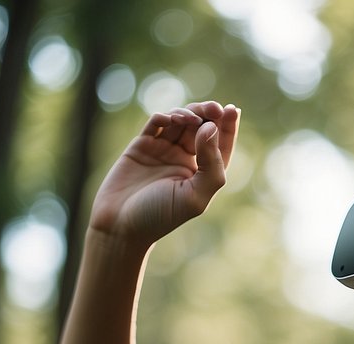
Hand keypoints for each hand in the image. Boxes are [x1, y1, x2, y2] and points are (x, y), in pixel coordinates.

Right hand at [88, 101, 239, 248]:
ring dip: (188, 113)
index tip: (232, 110)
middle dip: (208, 114)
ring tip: (191, 117)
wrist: (120, 224)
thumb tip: (210, 127)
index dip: (228, 125)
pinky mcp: (142, 145)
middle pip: (201, 127)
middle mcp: (185, 159)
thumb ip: (211, 164)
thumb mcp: (195, 196)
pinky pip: (156, 123)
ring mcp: (163, 150)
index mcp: (203, 173)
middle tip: (213, 108)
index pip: (220, 143)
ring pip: (180, 121)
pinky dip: (164, 116)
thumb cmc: (160, 216)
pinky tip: (170, 118)